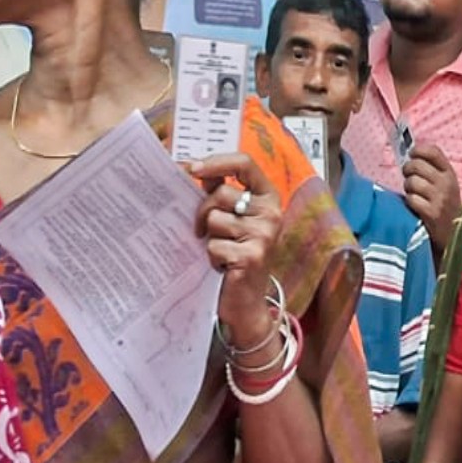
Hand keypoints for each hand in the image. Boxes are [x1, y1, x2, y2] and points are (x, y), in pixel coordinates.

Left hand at [190, 153, 284, 344]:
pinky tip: (222, 266)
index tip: (192, 168)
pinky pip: (214, 245)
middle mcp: (272, 213)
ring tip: (219, 250)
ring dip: (208, 237)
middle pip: (222, 192)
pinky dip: (211, 257)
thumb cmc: (235, 255)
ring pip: (215, 219)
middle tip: (203, 230)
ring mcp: (264, 235)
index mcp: (268, 198)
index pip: (245, 163)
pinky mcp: (252, 256)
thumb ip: (219, 193)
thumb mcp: (232, 219)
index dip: (217, 161)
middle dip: (203, 210)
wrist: (246, 301)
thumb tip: (190, 167)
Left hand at [402, 143, 461, 250]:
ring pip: (412, 181)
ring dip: (408, 188)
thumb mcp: (448, 185)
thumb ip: (434, 170)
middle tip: (408, 177)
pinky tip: (415, 206)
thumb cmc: (447, 207)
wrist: (456, 235)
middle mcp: (446, 183)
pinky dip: (410, 202)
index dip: (418, 150)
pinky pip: (411, 199)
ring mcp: (440, 198)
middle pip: (417, 164)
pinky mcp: (432, 213)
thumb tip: (412, 156)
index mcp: (450, 174)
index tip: (412, 155)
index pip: (433, 151)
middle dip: (407, 170)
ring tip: (413, 193)